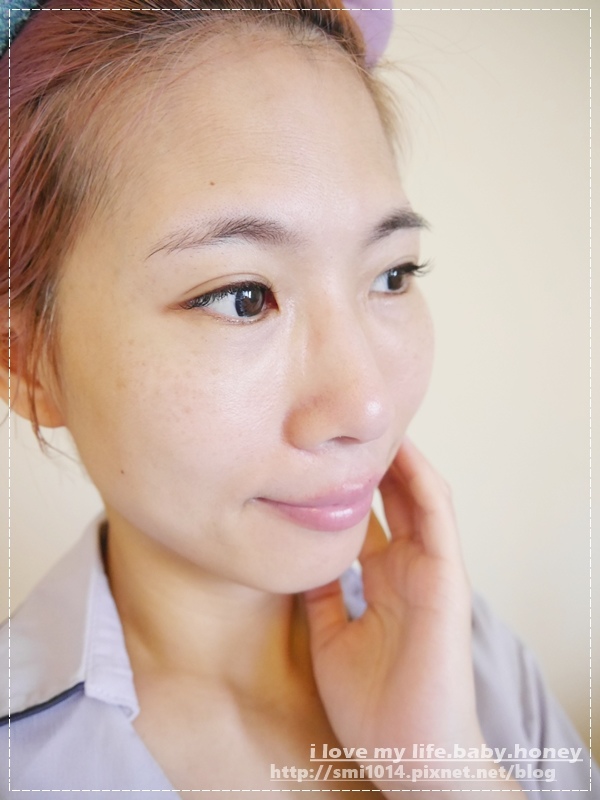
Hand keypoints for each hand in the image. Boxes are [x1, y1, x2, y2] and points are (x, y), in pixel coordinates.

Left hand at [303, 439, 522, 794]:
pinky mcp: (447, 578)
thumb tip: (299, 558)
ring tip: (372, 425)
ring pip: (418, 497)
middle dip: (372, 462)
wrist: (407, 753)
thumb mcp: (331, 637)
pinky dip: (421, 482)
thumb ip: (322, 595)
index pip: (368, 519)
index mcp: (382, 583)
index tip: (320, 455)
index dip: (348, 485)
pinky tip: (402, 455)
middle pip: (392, 499)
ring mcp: (430, 570)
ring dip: (399, 460)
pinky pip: (437, 519)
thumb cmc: (372, 705)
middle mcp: (407, 569)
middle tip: (345, 427)